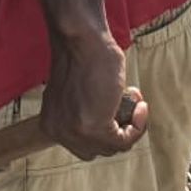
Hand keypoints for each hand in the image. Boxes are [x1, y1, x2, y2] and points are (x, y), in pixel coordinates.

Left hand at [41, 31, 145, 158]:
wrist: (81, 40)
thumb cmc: (83, 58)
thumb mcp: (77, 95)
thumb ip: (83, 114)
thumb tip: (107, 126)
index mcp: (50, 125)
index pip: (85, 146)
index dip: (108, 130)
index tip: (120, 110)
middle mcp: (57, 132)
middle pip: (99, 150)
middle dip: (119, 131)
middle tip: (130, 107)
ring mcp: (74, 132)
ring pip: (114, 147)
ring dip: (132, 126)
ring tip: (134, 100)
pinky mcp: (92, 127)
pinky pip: (125, 140)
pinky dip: (138, 125)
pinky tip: (140, 105)